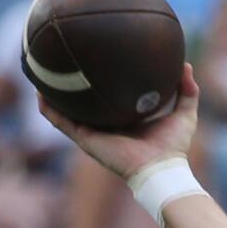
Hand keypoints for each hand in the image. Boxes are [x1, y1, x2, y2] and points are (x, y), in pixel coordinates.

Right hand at [38, 63, 199, 181]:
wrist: (160, 169)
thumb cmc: (174, 147)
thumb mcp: (184, 114)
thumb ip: (187, 91)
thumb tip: (187, 65)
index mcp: (125, 117)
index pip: (110, 95)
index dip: (103, 79)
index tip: (97, 58)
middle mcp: (106, 123)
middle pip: (85, 100)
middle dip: (74, 82)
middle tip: (64, 58)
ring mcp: (93, 131)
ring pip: (66, 109)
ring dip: (52, 92)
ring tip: (40, 70)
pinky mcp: (85, 138)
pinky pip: (60, 121)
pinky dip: (48, 108)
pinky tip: (39, 91)